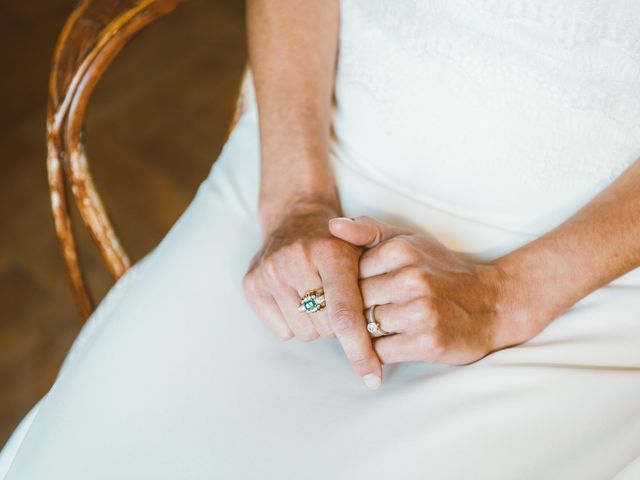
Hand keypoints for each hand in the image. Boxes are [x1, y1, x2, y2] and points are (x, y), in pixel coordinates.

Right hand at [242, 202, 382, 387]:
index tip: (372, 378)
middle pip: (327, 329)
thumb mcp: (367, 252)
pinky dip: (293, 323)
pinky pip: (282, 331)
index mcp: (330, 253)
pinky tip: (296, 298)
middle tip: (338, 300)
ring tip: (316, 296)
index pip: (345, 314)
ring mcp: (270, 272)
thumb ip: (382, 288)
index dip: (360, 350)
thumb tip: (388, 346)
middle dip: (340, 325)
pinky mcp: (251, 284)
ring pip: (305, 333)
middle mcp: (296, 261)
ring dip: (317, 324)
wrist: (295, 217)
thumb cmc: (337, 243)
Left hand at [328, 216, 531, 365]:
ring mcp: (420, 312)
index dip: (350, 285)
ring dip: (368, 332)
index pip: (348, 272)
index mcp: (402, 250)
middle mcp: (411, 279)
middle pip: (354, 301)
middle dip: (356, 310)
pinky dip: (379, 352)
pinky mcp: (427, 343)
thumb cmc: (441, 271)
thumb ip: (369, 231)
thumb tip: (331, 225)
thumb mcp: (409, 241)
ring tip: (387, 325)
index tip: (366, 289)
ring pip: (364, 327)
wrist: (490, 305)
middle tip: (373, 311)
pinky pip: (379, 352)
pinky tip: (396, 340)